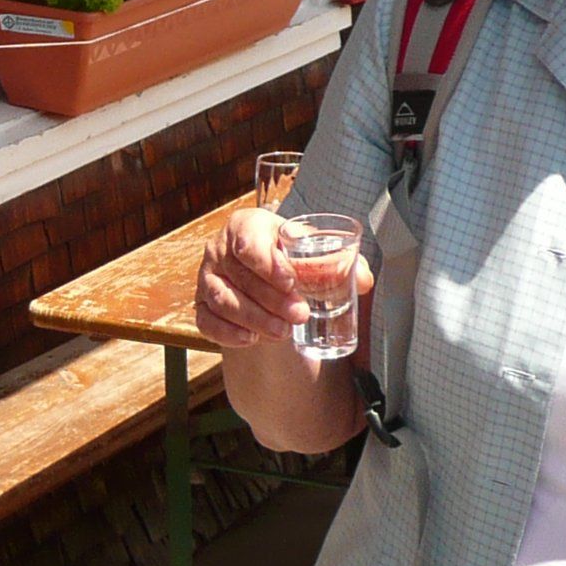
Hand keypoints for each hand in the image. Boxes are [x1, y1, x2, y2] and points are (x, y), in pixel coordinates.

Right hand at [193, 206, 375, 350]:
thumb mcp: (310, 253)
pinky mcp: (202, 305)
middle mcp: (219, 249)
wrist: (263, 274)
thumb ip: (338, 264)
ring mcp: (207, 278)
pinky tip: (251, 339)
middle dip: (271, 298)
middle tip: (299, 314)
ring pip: (223, 300)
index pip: (248, 240)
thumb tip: (364, 279)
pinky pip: (207, 320)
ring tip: (282, 333)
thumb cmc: (287, 258)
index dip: (267, 262)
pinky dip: (228, 332)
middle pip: (240, 274)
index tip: (290, 281)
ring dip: (254, 318)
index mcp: (245, 226)